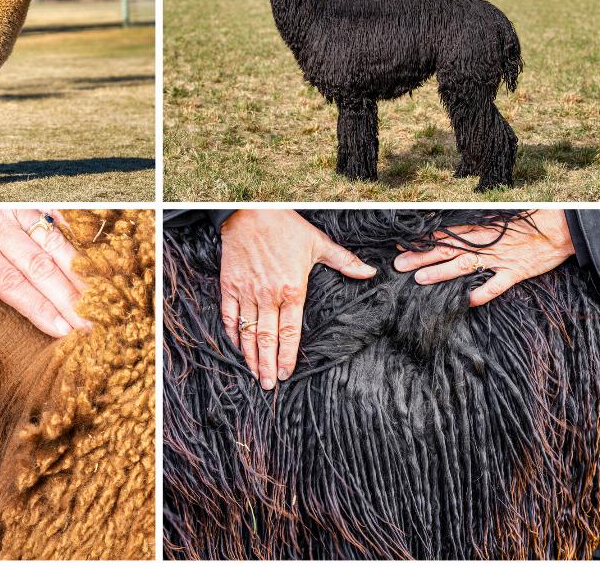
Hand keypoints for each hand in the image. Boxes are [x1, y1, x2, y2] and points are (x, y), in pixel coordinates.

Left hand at [0, 209, 88, 337]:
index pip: (6, 281)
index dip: (37, 307)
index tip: (62, 328)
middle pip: (36, 268)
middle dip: (68, 299)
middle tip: (94, 326)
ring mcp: (6, 205)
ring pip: (49, 242)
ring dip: (76, 272)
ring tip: (99, 299)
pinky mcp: (16, 191)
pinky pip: (50, 210)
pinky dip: (73, 231)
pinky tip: (92, 253)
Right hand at [219, 209, 376, 389]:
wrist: (249, 214)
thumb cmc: (285, 227)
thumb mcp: (318, 243)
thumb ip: (344, 262)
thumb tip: (370, 272)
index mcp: (292, 290)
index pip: (291, 333)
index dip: (288, 357)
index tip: (288, 373)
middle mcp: (268, 296)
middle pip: (267, 340)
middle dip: (268, 366)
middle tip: (269, 385)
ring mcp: (247, 293)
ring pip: (247, 333)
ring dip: (250, 357)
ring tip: (254, 374)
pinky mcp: (230, 286)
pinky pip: (229, 317)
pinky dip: (232, 334)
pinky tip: (237, 347)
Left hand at [393, 210, 575, 305]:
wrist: (561, 228)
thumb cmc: (527, 222)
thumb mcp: (497, 218)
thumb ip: (474, 225)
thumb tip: (448, 229)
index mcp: (479, 229)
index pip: (444, 234)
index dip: (422, 240)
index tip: (401, 245)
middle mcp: (485, 243)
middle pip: (448, 250)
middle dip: (422, 257)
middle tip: (399, 265)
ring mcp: (499, 258)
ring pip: (465, 265)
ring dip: (441, 273)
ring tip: (420, 279)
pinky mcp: (515, 272)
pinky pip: (496, 285)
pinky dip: (481, 292)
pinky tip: (466, 300)